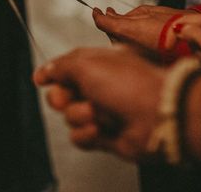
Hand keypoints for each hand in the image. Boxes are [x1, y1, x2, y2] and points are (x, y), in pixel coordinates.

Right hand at [34, 45, 164, 160]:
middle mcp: (101, 85)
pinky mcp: (106, 134)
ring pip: (70, 116)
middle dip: (61, 97)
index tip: (42, 79)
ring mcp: (104, 111)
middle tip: (67, 97)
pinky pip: (80, 137)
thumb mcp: (86, 62)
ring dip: (79, 114)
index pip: (67, 67)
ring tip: (96, 113)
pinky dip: (85, 134)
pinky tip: (97, 129)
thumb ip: (59, 66)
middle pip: (63, 93)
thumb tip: (44, 71)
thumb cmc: (129, 83)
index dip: (53, 73)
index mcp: (99, 62)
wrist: (157, 114)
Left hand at [93, 5, 196, 50]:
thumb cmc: (171, 24)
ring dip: (117, 32)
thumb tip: (114, 15)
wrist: (190, 40)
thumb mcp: (147, 11)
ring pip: (117, 42)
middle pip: (109, 33)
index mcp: (124, 30)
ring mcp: (132, 54)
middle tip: (109, 12)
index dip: (97, 15)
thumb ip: (127, 15)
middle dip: (109, 23)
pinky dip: (127, 41)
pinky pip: (128, 50)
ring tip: (121, 20)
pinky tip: (132, 33)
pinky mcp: (139, 60)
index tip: (97, 10)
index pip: (102, 23)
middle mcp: (125, 44)